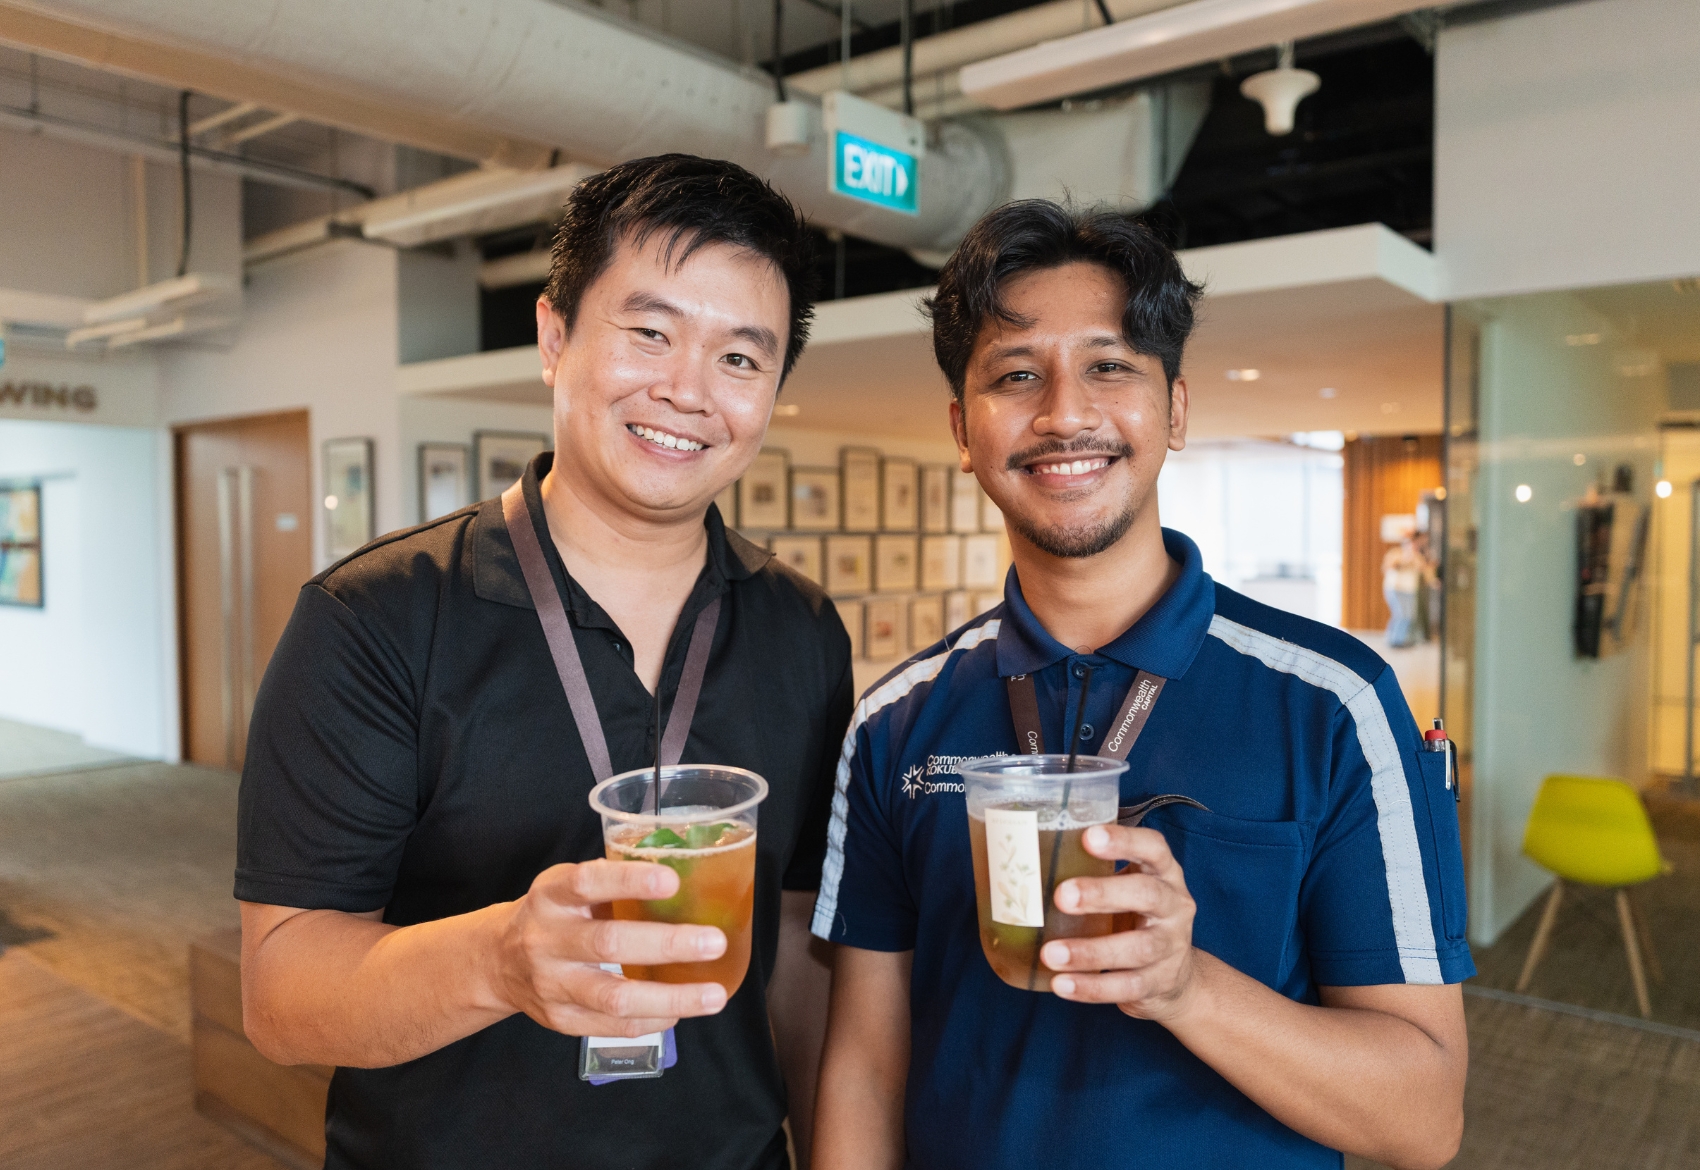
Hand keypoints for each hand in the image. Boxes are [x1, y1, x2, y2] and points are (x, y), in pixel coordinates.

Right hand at [495, 860, 728, 1037]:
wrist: (498, 960)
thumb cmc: (554, 914)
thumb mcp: (569, 886)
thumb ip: (613, 882)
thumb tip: (688, 875)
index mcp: (552, 896)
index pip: (588, 882)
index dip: (629, 881)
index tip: (672, 881)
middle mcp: (547, 939)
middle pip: (609, 944)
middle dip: (667, 945)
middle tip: (714, 942)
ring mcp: (552, 984)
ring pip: (614, 997)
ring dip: (671, 998)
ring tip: (714, 995)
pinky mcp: (559, 1019)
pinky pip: (611, 1026)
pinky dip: (652, 1020)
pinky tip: (680, 1012)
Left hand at [1039, 824, 1199, 1021]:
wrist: (1175, 976)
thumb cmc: (1134, 916)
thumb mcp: (1124, 887)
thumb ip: (1090, 870)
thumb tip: (1020, 854)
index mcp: (1163, 873)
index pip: (1153, 848)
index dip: (1124, 840)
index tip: (1089, 836)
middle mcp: (1174, 906)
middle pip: (1147, 894)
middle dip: (1103, 894)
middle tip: (1061, 895)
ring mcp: (1171, 946)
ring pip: (1136, 947)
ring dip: (1090, 951)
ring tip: (1050, 953)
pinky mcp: (1160, 982)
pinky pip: (1126, 986)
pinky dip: (1091, 988)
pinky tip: (1061, 984)